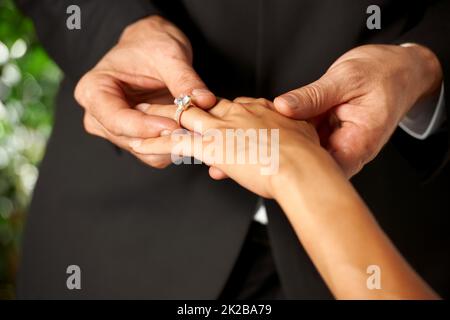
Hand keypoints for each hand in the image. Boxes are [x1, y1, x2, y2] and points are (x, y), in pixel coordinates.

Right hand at [74, 15, 215, 167]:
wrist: (150, 47)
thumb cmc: (150, 44)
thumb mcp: (168, 54)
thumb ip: (184, 79)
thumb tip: (204, 101)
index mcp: (93, 91)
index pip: (116, 119)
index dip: (146, 127)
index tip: (174, 125)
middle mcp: (99, 116)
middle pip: (131, 140)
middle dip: (164, 137)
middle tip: (195, 129)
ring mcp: (116, 131)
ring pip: (146, 151)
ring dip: (172, 143)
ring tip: (197, 128)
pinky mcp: (136, 139)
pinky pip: (156, 153)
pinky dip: (175, 145)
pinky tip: (192, 131)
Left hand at [129, 97, 324, 197]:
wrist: (302, 168)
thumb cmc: (307, 158)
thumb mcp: (302, 139)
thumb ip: (291, 135)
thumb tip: (289, 140)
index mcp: (258, 110)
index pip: (231, 107)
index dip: (218, 114)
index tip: (213, 119)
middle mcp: (237, 113)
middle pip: (203, 105)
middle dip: (184, 106)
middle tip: (167, 105)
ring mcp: (222, 128)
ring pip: (183, 117)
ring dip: (162, 117)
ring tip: (142, 115)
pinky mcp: (211, 146)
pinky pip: (176, 142)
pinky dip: (156, 143)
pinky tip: (141, 144)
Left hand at [274, 44, 442, 176]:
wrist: (400, 69)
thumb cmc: (382, 73)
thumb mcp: (345, 78)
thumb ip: (313, 95)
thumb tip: (282, 107)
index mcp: (359, 141)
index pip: (326, 170)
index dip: (299, 167)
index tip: (276, 154)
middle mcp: (349, 148)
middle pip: (313, 165)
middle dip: (288, 153)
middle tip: (268, 137)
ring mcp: (338, 143)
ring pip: (307, 151)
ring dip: (289, 141)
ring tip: (271, 128)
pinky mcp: (329, 135)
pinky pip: (307, 137)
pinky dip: (294, 129)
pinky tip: (282, 121)